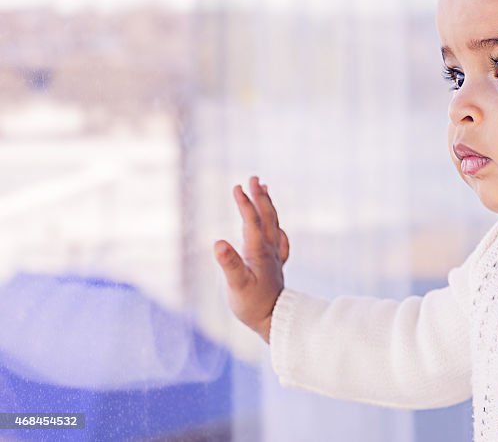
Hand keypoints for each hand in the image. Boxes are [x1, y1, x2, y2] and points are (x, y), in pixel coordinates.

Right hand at [214, 175, 289, 342]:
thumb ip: (228, 264)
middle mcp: (269, 250)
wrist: (274, 320)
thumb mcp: (236, 286)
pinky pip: (279, 239)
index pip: (252, 221)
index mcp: (258, 251)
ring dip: (268, 205)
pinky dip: (276, 226)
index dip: (245, 203)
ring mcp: (274, 256)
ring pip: (274, 224)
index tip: (236, 187)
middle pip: (267, 217)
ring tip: (264, 188)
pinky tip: (276, 225)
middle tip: (254, 178)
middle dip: (259, 196)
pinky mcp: (275, 265)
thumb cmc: (252, 305)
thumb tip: (218, 242)